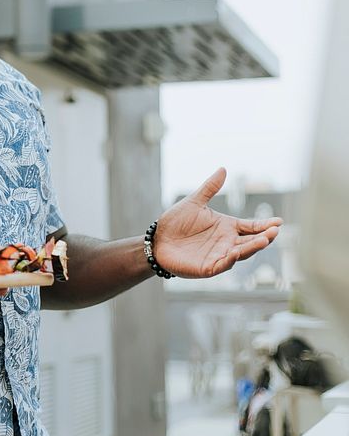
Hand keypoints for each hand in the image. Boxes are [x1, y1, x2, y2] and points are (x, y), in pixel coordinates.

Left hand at [154, 167, 281, 278]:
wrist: (156, 240)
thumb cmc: (175, 222)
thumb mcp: (194, 202)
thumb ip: (209, 188)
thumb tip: (223, 168)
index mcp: (227, 227)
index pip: (251, 226)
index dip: (265, 225)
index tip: (279, 221)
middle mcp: (227, 242)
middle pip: (251, 241)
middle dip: (264, 237)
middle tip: (274, 231)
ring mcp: (219, 255)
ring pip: (241, 253)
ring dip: (252, 248)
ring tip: (263, 240)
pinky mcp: (208, 267)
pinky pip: (222, 264)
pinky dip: (230, 260)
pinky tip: (236, 253)